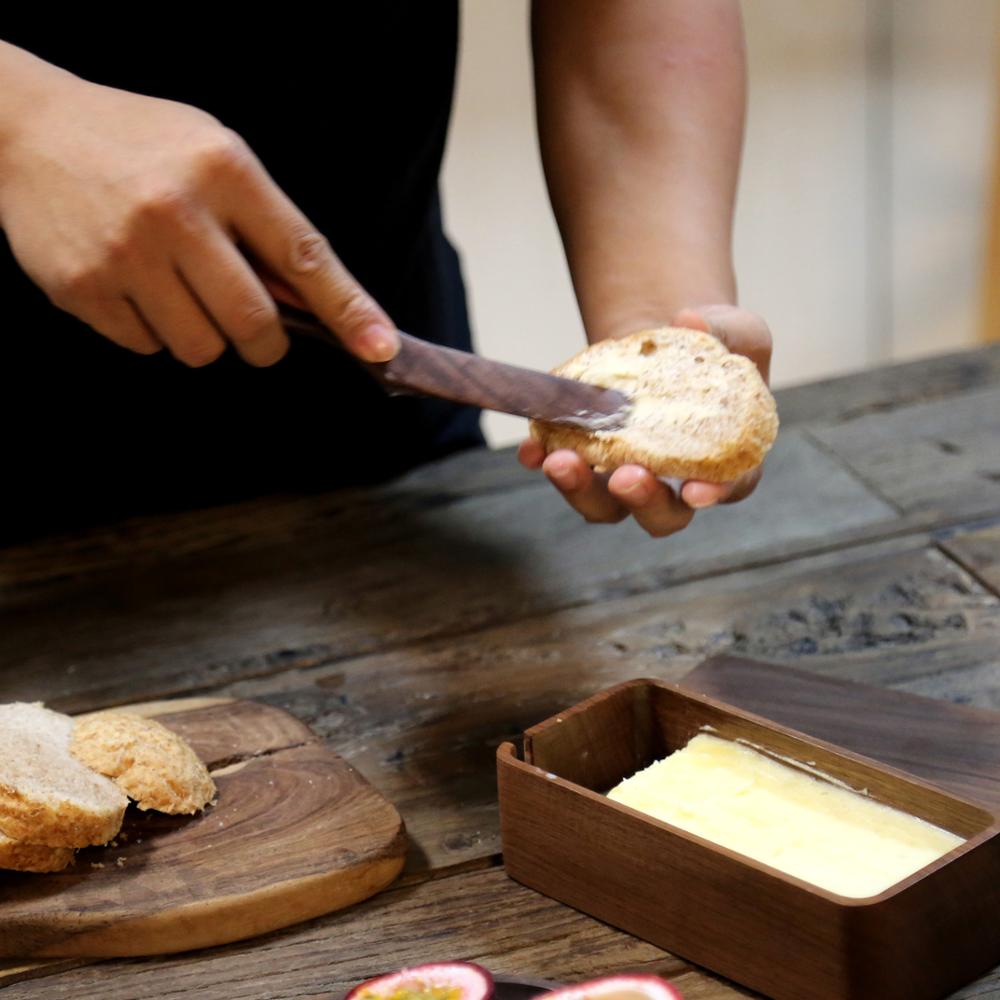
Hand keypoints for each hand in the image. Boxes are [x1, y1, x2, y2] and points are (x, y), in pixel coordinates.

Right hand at [0, 72, 396, 366]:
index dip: (348, 310)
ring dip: (204, 335)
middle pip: (254, 324)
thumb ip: (265, 225)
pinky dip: (153, 331)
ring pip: (201, 348)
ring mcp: (124, 253)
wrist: (25, 128)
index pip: (303, 256)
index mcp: (224, 171)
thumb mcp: (214, 157)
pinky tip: (133, 284)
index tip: (381, 349)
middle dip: (264, 341)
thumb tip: (313, 307)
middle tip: (255, 329)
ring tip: (177, 287)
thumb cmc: (142, 146)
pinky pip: (147, 348)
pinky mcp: (82, 287)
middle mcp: (176, 212)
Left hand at [519, 305, 771, 537]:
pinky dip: (543, 461)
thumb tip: (688, 319)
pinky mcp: (587, 463)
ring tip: (559, 460)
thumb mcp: (734, 331)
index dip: (714, 492)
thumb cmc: (711, 350)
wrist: (662, 349)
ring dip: (580, 489)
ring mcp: (626, 478)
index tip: (696, 491)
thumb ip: (720, 330)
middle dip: (640, 500)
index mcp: (724, 461)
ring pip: (604, 506)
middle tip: (624, 476)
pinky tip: (531, 447)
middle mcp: (674, 483)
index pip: (728, 486)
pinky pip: (565, 474)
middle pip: (661, 515)